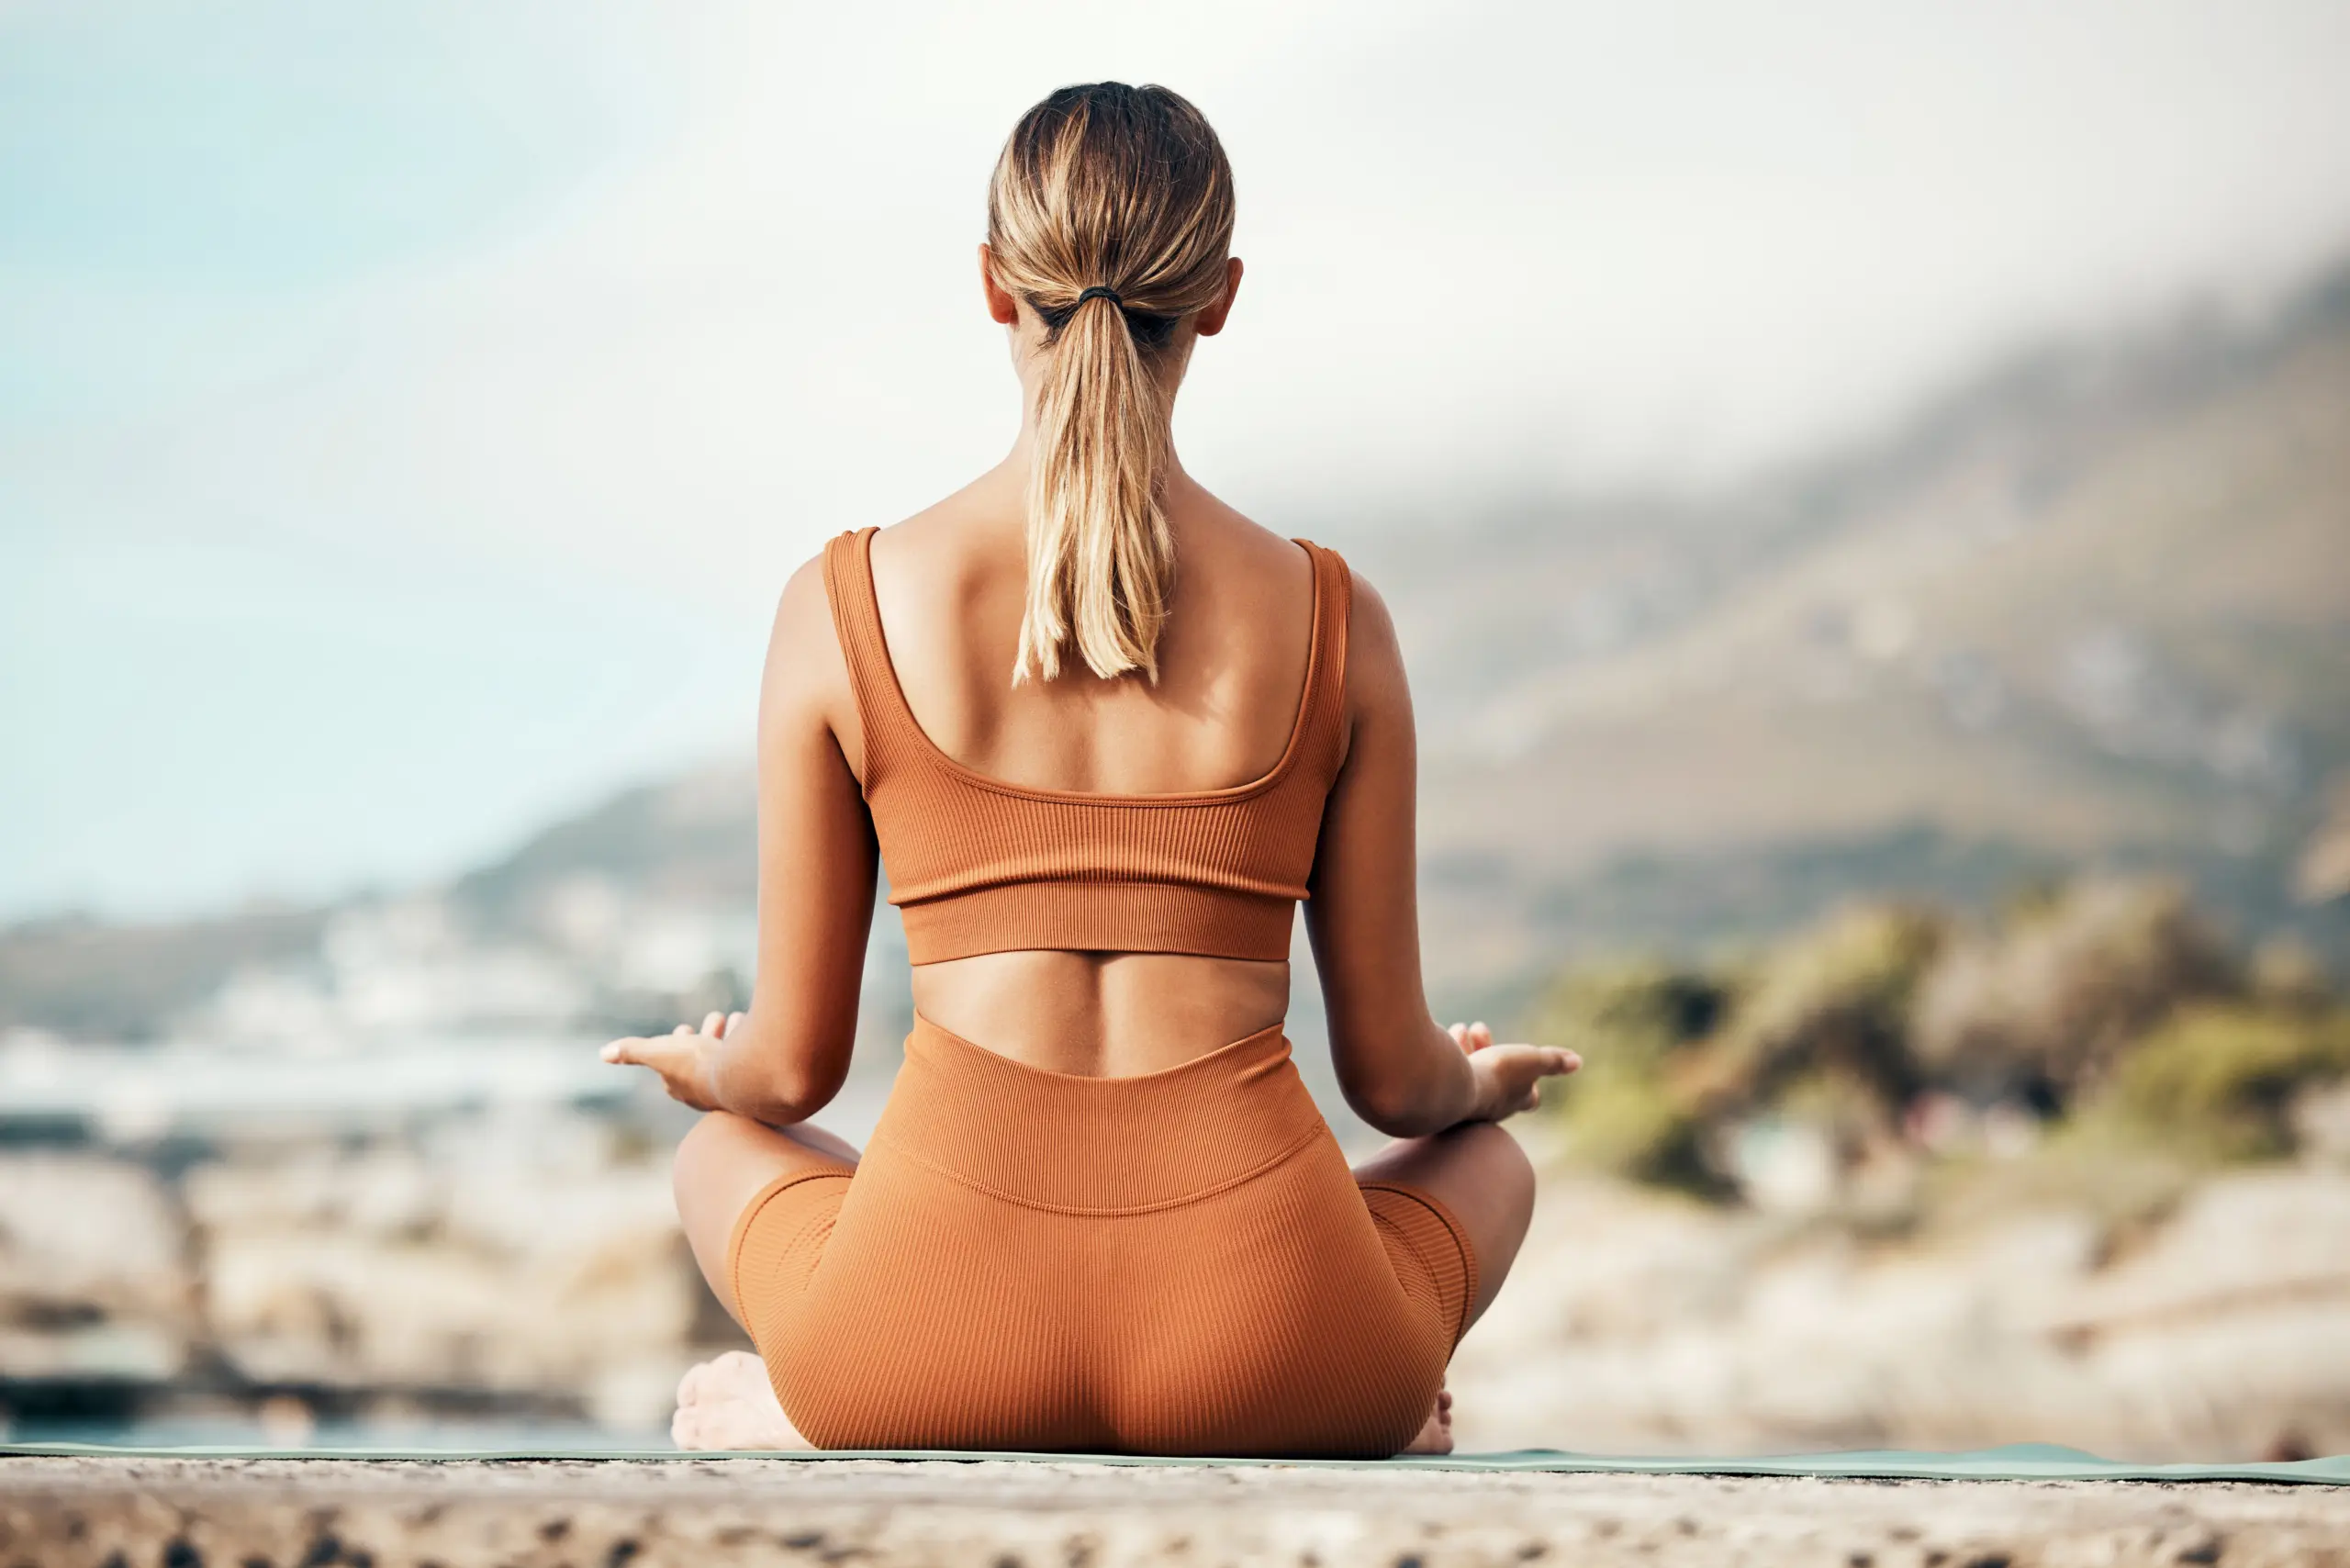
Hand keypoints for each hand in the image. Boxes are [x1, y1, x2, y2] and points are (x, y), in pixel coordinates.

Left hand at [602, 1011, 742, 1111]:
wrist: (740, 1078)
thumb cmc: (695, 1066)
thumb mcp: (658, 1052)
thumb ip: (632, 1051)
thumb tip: (603, 1054)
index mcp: (679, 1084)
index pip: (673, 1064)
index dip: (676, 1044)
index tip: (684, 1029)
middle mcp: (703, 1089)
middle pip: (701, 1058)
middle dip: (706, 1035)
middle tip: (716, 1018)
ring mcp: (729, 1086)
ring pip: (726, 1057)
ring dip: (729, 1036)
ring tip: (736, 1018)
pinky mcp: (752, 1081)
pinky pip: (748, 1058)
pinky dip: (748, 1042)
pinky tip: (754, 1030)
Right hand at [1450, 1020, 1579, 1120]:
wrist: (1451, 1087)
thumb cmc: (1497, 1075)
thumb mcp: (1531, 1061)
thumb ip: (1553, 1061)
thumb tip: (1577, 1062)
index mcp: (1516, 1101)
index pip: (1531, 1098)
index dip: (1532, 1086)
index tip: (1531, 1070)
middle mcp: (1492, 1107)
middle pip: (1498, 1081)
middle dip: (1491, 1051)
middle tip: (1479, 1028)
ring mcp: (1466, 1104)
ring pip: (1471, 1074)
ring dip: (1469, 1048)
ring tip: (1462, 1028)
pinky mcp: (1443, 1097)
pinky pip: (1448, 1074)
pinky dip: (1449, 1055)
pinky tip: (1444, 1038)